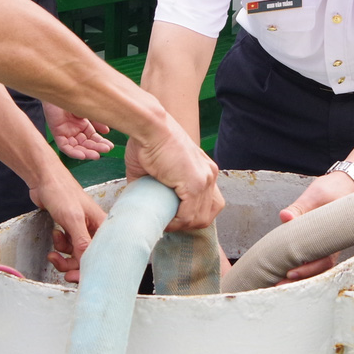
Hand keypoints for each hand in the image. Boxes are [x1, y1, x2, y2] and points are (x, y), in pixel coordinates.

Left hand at [28, 171, 106, 283]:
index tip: (73, 276)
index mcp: (102, 226)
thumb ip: (82, 241)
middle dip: (71, 263)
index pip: (101, 255)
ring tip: (54, 245)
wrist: (43, 178)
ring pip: (75, 253)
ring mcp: (81, 230)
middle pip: (87, 257)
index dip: (88, 269)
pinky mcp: (69, 228)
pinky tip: (55, 233)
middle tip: (57, 263)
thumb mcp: (73, 219)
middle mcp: (94, 230)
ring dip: (63, 253)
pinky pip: (67, 246)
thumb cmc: (62, 192)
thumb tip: (87, 262)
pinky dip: (59, 244)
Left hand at [45, 102, 112, 159]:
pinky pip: (65, 147)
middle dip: (96, 148)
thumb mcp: (89, 111)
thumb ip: (97, 121)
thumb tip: (107, 131)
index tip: (110, 146)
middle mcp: (74, 130)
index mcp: (82, 125)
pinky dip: (74, 152)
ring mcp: (65, 133)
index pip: (93, 138)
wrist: (59, 90)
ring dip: (87, 153)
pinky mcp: (57, 133)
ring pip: (77, 147)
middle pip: (86, 144)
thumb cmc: (73, 97)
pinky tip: (83, 155)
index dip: (101, 143)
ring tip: (96, 155)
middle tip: (106, 150)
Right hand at [124, 116, 222, 231]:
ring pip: (199, 218)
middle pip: (209, 213)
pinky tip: (164, 220)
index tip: (172, 217)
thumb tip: (144, 203)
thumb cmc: (147, 142)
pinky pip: (188, 215)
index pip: (208, 203)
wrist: (149, 127)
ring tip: (164, 222)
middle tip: (169, 222)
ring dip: (180, 225)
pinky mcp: (195, 184)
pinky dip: (176, 223)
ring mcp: (205, 179)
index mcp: (204, 170)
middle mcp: (210, 174)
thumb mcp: (156, 169)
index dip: (191, 215)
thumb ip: (155, 187)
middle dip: (188, 223)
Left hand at [274, 170, 353, 280]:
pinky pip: (312, 259)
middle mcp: (332, 244)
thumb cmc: (334, 190)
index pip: (324, 259)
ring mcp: (327, 245)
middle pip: (319, 269)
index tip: (291, 274)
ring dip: (300, 277)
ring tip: (278, 284)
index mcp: (334, 235)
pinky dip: (299, 267)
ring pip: (316, 267)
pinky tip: (283, 272)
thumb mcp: (317, 195)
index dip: (308, 269)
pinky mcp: (319, 243)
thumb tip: (285, 217)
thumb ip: (300, 207)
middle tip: (280, 285)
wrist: (346, 184)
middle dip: (301, 279)